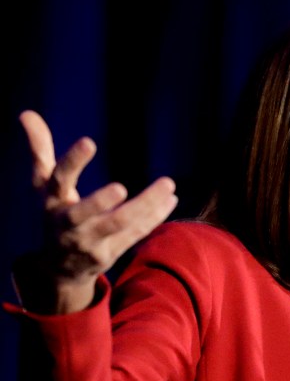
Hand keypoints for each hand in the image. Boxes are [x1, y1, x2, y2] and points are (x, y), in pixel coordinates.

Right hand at [18, 110, 177, 313]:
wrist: (60, 268)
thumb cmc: (55, 213)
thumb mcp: (44, 186)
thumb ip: (40, 151)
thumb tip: (26, 113)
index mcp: (51, 202)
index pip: (58, 180)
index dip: (72, 161)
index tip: (89, 141)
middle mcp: (68, 223)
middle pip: (84, 212)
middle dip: (100, 201)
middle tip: (121, 187)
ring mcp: (90, 241)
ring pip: (119, 224)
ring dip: (145, 205)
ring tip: (168, 184)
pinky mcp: (111, 253)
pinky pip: (136, 233)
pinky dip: (156, 216)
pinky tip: (171, 199)